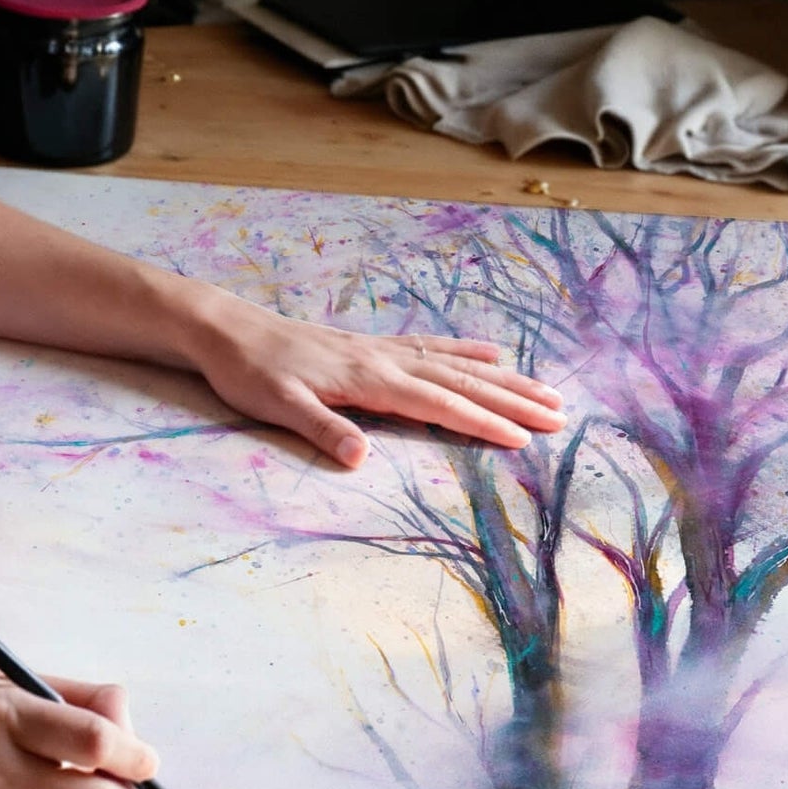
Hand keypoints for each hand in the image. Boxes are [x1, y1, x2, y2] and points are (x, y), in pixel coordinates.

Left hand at [187, 290, 564, 464]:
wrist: (228, 331)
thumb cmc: (249, 373)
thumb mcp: (275, 406)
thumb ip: (321, 429)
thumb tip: (360, 457)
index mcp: (368, 379)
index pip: (437, 403)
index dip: (481, 422)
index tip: (523, 438)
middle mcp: (385, 359)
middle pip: (461, 381)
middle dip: (511, 399)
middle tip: (559, 416)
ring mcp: (382, 349)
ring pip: (456, 363)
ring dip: (502, 378)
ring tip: (545, 390)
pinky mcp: (373, 345)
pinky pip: (433, 346)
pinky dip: (467, 351)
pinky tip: (490, 354)